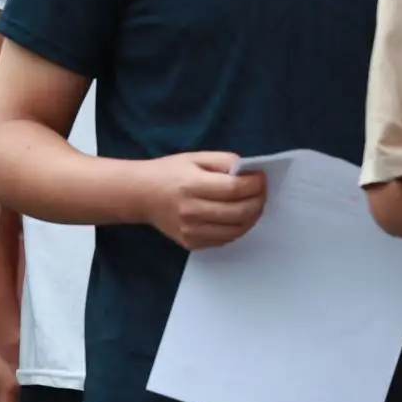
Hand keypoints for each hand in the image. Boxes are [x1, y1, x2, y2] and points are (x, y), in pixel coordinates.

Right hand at [142, 152, 266, 249]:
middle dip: (258, 201)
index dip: (255, 184)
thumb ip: (223, 161)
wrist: (140, 195)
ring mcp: (191, 231)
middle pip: (239, 212)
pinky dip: (236, 229)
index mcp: (191, 185)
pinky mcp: (191, 243)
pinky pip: (224, 239)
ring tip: (253, 205)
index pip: (234, 189)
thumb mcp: (194, 158)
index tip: (261, 177)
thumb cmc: (168, 172)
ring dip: (252, 217)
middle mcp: (191, 211)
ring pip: (236, 230)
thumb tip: (249, 173)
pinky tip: (235, 217)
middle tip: (261, 192)